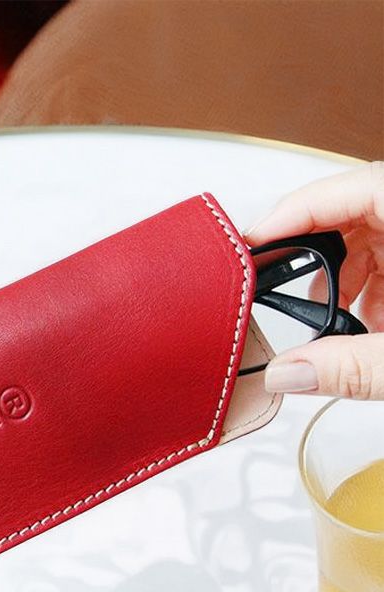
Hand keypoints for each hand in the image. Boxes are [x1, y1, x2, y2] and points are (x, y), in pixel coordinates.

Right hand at [246, 162, 383, 399]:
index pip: (345, 189)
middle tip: (289, 297)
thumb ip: (352, 368)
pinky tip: (373, 326)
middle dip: (315, 260)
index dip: (288, 214)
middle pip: (350, 211)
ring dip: (345, 279)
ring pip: (371, 232)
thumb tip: (284, 374)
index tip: (250, 244)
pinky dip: (372, 286)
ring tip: (341, 325)